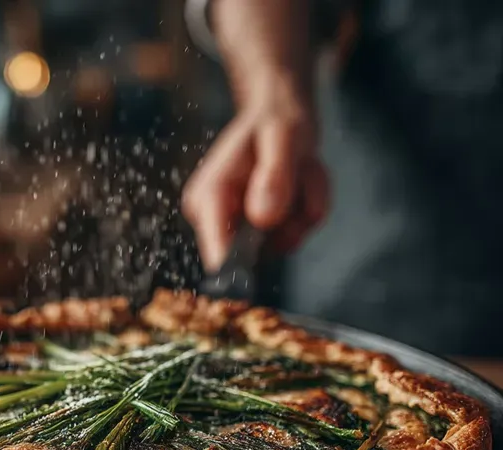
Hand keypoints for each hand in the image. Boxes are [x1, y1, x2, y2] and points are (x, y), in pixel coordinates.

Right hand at [183, 73, 329, 271]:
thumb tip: (263, 219)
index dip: (241, 265)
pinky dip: (307, 210)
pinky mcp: (257, 235)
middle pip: (261, 249)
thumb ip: (274, 175)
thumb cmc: (274, 122)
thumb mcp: (282, 136)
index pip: (216, 250)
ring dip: (305, 208)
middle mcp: (215, 220)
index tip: (271, 255)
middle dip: (294, 215)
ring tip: (302, 169)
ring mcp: (238, 230)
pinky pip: (294, 237)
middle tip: (303, 169)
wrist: (277, 117)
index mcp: (208, 197)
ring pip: (285, 241)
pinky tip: (301, 183)